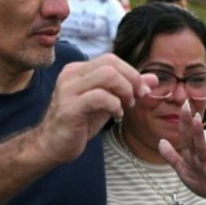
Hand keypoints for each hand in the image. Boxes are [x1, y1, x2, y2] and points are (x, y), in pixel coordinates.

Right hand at [30, 55, 144, 164]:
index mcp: (78, 70)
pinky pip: (100, 97)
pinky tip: (116, 116)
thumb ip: (128, 88)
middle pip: (110, 63)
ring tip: (126, 107)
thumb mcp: (108, 103)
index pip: (111, 59)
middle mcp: (71, 75)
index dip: (132, 73)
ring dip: (125, 91)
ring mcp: (68, 89)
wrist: (53, 145)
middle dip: (131, 80)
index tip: (142, 91)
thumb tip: (153, 79)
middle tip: (136, 99)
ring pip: (107, 75)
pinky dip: (115, 105)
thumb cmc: (80, 123)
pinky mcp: (69, 107)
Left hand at [158, 101, 205, 204]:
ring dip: (199, 135)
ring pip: (203, 149)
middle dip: (188, 123)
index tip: (180, 104)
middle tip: (185, 104)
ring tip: (197, 119)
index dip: (181, 122)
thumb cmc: (205, 183)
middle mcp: (201, 157)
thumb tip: (160, 141)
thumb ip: (172, 157)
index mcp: (192, 155)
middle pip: (193, 139)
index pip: (186, 136)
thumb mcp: (184, 171)